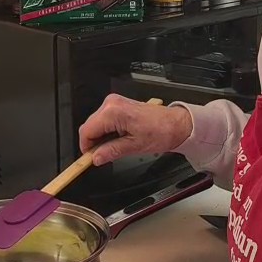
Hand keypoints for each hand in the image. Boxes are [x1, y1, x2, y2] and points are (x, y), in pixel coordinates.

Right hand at [79, 94, 193, 164]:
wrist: (176, 123)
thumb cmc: (161, 131)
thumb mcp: (134, 146)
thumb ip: (111, 152)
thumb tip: (96, 158)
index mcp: (113, 112)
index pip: (87, 131)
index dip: (86, 147)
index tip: (88, 159)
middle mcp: (112, 104)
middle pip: (89, 126)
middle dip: (93, 143)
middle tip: (101, 157)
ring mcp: (115, 103)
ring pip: (96, 124)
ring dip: (100, 138)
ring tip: (113, 148)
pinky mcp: (119, 105)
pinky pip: (104, 120)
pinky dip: (106, 132)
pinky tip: (116, 140)